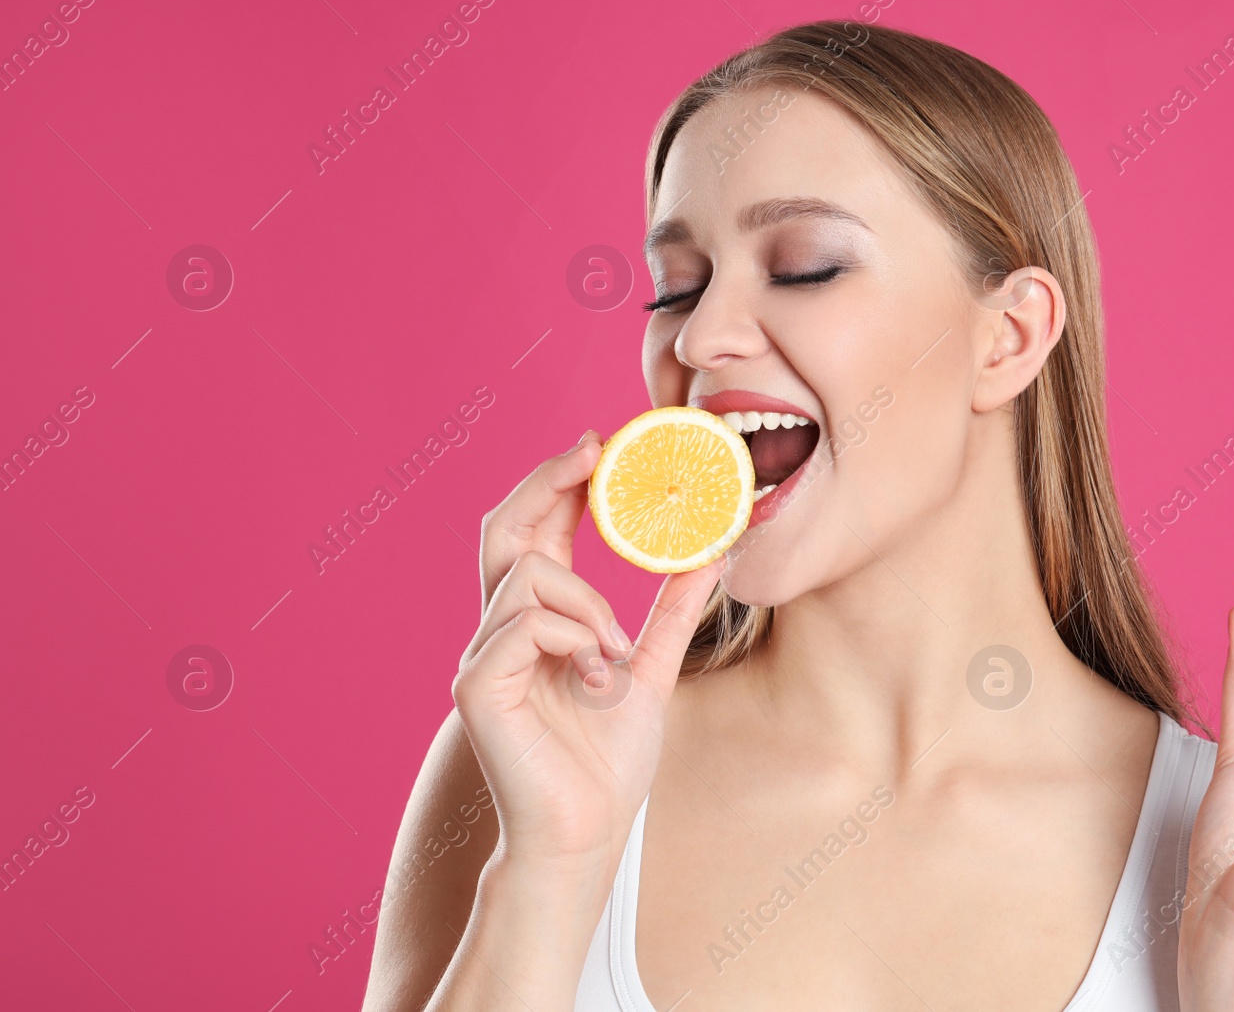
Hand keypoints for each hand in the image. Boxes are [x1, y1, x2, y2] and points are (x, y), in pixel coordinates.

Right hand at [452, 430, 724, 872]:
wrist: (587, 834)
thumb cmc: (608, 763)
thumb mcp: (650, 670)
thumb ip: (672, 612)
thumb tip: (709, 555)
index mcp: (537, 622)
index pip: (537, 530)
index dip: (563, 481)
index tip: (604, 446)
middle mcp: (501, 631)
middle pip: (503, 527)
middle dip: (547, 480)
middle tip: (593, 451)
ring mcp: (483, 658)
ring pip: (527, 575)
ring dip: (588, 600)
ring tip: (616, 652)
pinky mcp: (477, 688)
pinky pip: (523, 624)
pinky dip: (572, 636)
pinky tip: (597, 677)